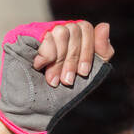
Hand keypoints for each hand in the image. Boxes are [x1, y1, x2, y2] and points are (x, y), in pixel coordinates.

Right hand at [0, 19, 113, 133]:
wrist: (31, 108)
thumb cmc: (58, 95)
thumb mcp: (88, 76)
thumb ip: (102, 52)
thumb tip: (105, 25)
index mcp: (73, 38)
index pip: (87, 29)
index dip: (87, 50)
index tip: (82, 73)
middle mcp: (58, 32)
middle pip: (76, 30)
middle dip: (73, 59)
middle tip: (66, 81)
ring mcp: (43, 32)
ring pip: (62, 32)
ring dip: (59, 60)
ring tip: (52, 79)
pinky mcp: (28, 35)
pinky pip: (47, 36)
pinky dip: (48, 55)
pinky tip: (39, 66)